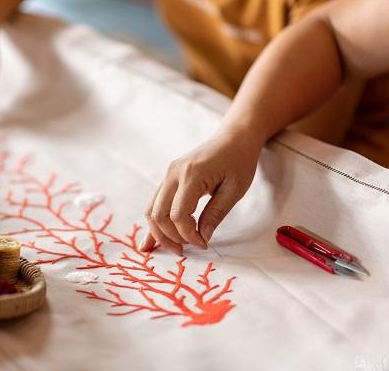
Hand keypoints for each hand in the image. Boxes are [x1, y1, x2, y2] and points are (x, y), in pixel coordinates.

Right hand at [139, 132, 261, 254]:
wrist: (233, 138)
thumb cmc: (239, 161)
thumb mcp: (235, 190)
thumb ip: (216, 214)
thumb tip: (202, 237)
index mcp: (191, 175)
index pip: (178, 215)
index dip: (188, 235)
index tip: (203, 243)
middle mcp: (173, 173)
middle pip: (158, 214)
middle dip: (169, 237)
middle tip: (186, 250)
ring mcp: (168, 174)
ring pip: (151, 209)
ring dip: (159, 232)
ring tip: (175, 247)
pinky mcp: (168, 177)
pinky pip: (155, 202)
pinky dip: (154, 222)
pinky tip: (150, 242)